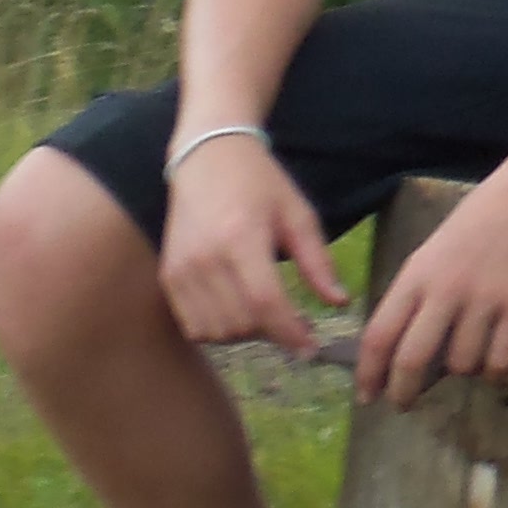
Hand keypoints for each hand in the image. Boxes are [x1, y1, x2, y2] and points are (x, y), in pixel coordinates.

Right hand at [157, 133, 349, 354]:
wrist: (206, 159)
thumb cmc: (261, 184)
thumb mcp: (298, 215)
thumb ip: (317, 261)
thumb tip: (339, 303)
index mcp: (241, 239)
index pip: (265, 302)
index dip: (290, 332)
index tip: (311, 348)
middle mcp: (205, 259)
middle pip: (241, 323)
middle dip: (273, 333)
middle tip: (296, 324)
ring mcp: (181, 270)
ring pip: (216, 331)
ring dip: (246, 334)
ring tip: (268, 315)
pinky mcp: (168, 277)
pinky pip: (193, 325)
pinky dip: (219, 330)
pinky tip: (239, 311)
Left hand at [356, 159, 507, 407]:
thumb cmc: (483, 216)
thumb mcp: (435, 250)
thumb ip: (418, 292)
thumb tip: (404, 343)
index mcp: (417, 274)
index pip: (379, 336)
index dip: (368, 374)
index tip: (368, 396)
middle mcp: (445, 290)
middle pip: (412, 360)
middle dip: (404, 392)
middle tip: (405, 404)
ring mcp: (486, 300)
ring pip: (461, 363)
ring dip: (461, 372)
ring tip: (468, 362)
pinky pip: (501, 359)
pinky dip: (495, 371)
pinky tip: (496, 366)